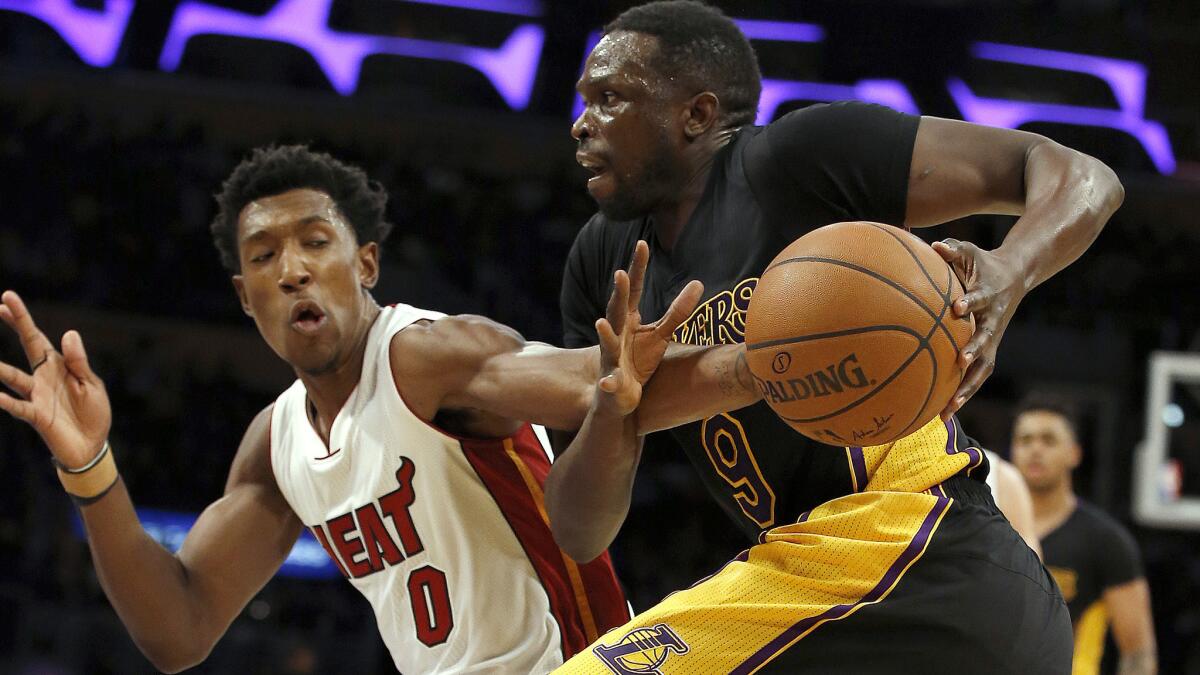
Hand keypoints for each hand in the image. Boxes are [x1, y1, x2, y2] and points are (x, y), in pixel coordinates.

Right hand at [0, 291, 110, 466]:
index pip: (38, 338)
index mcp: (58, 366)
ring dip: (1, 369)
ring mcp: (37, 395)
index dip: (23, 319)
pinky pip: (19, 406)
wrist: (92, 445)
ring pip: (14, 378)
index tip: (6, 299)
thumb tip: (69, 333)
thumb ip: (78, 361)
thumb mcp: (91, 384)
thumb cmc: (92, 413)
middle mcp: (42, 377)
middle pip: (27, 346)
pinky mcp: (37, 416)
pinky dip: (7, 401)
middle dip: (16, 326)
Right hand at [595, 241, 702, 415]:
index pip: (634, 290)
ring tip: (600, 322)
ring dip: (604, 333)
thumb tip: (698, 282)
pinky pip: (610, 382)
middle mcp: (616, 335)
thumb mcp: (660, 335)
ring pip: (607, 344)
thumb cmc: (637, 361)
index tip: (641, 244)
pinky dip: (608, 382)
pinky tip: (606, 381)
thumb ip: (676, 311)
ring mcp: (611, 358)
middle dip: (619, 294)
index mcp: (627, 320)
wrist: (618, 397)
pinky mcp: (612, 383)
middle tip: (620, 274)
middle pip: (617, 311)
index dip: (637, 268)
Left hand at [932, 240, 1025, 418]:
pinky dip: (963, 394)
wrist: (1016, 276)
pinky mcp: (989, 352)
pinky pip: (976, 377)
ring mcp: (993, 340)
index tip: (958, 307)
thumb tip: (933, 244)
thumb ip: (952, 249)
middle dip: (974, 351)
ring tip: (949, 409)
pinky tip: (943, 413)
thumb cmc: (984, 263)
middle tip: (960, 362)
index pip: (980, 299)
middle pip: (986, 340)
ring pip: (983, 368)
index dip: (970, 303)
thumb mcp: (970, 252)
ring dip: (967, 388)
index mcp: (987, 296)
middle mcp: (993, 322)